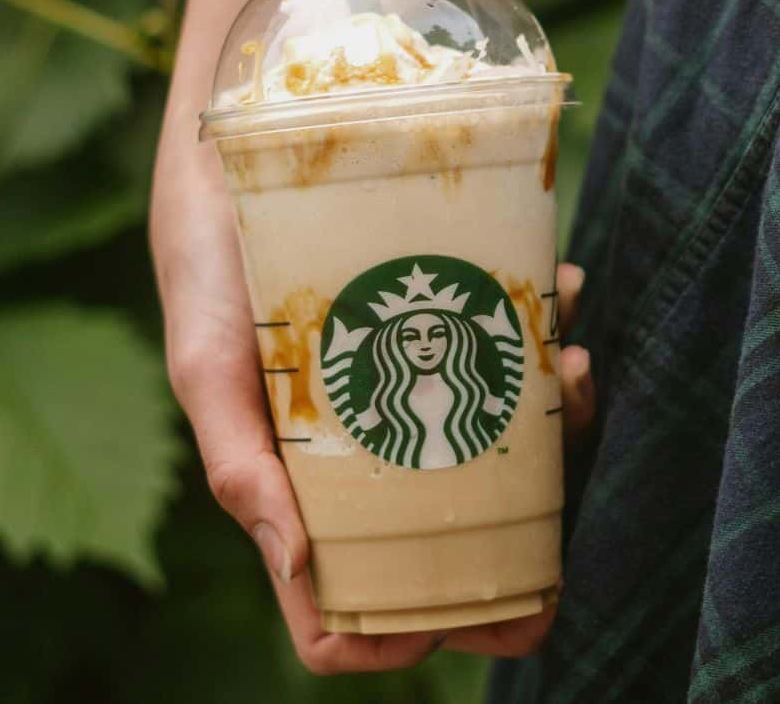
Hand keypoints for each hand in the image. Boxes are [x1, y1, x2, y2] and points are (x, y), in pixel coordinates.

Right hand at [151, 143, 593, 672]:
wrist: (245, 137)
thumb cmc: (207, 259)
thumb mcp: (207, 361)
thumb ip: (238, 463)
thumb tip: (295, 566)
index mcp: (296, 488)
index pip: (338, 613)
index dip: (393, 642)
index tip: (453, 623)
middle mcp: (363, 453)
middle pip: (443, 550)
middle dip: (514, 565)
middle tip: (558, 552)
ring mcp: (409, 392)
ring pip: (500, 454)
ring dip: (556, 431)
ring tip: (571, 369)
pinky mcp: (442, 329)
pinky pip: (514, 359)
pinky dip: (550, 341)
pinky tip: (559, 300)